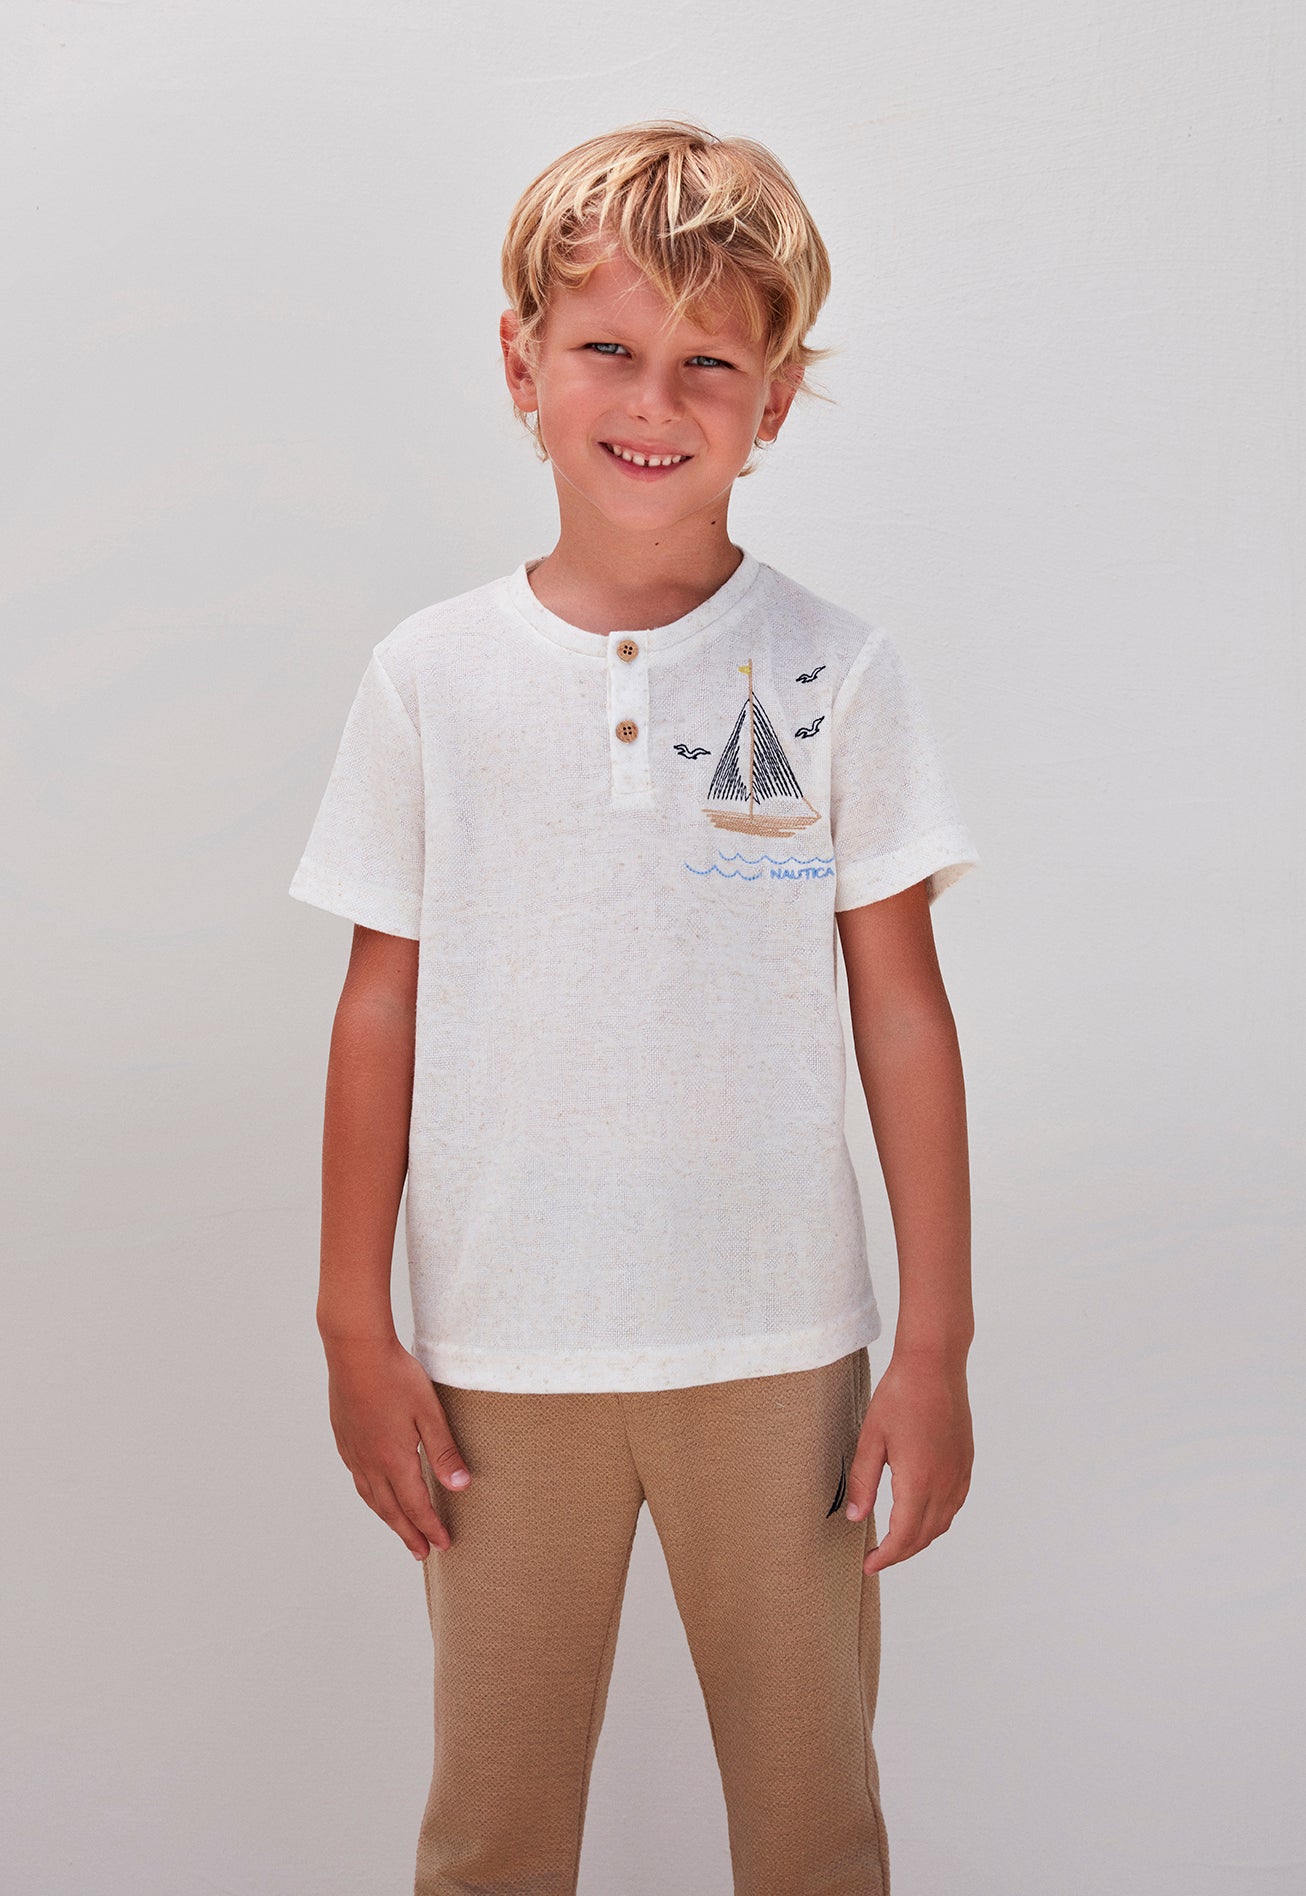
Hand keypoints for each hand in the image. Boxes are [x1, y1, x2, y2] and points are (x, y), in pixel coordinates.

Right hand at [323, 1334, 471, 1559]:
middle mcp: (370, 1462)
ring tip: (400, 1530)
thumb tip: (460, 1487)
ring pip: (371, 1497)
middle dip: (408, 1534)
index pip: (416, 1505)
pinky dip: (370, 1495)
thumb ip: (444, 1451)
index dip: (430, 1527)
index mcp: (394, 1459)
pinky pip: (357, 1478)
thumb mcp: (429, 1412)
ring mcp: (353, 1451)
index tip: (443, 1545)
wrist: (356, 1350)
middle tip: (421, 1553)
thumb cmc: (396, 1376)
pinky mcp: (344, 1437)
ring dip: (388, 1518)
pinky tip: (374, 1491)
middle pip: (390, 1510)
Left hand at [843, 1350, 972, 1574]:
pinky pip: (954, 1505)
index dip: (887, 1557)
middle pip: (925, 1536)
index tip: (869, 1564)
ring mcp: (959, 1474)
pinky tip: (923, 1514)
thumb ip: (864, 1482)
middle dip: (901, 1553)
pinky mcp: (966, 1463)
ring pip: (942, 1523)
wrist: (934, 1366)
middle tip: (878, 1557)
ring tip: (897, 1540)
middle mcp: (945, 1483)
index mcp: (919, 1481)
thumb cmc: (900, 1396)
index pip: (904, 1536)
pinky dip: (938, 1520)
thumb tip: (856, 1518)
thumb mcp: (871, 1438)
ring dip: (920, 1539)